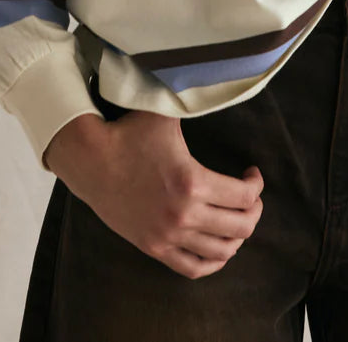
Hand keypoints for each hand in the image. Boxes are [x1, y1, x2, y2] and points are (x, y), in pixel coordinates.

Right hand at [43, 109, 264, 279]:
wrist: (91, 160)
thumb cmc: (129, 133)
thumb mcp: (166, 113)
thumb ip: (193, 101)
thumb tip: (215, 79)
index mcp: (192, 181)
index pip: (244, 196)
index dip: (256, 185)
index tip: (252, 174)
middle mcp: (184, 214)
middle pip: (240, 227)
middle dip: (253, 211)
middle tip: (250, 197)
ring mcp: (168, 236)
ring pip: (221, 251)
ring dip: (237, 236)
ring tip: (237, 217)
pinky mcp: (154, 247)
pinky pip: (194, 268)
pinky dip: (213, 261)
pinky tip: (220, 247)